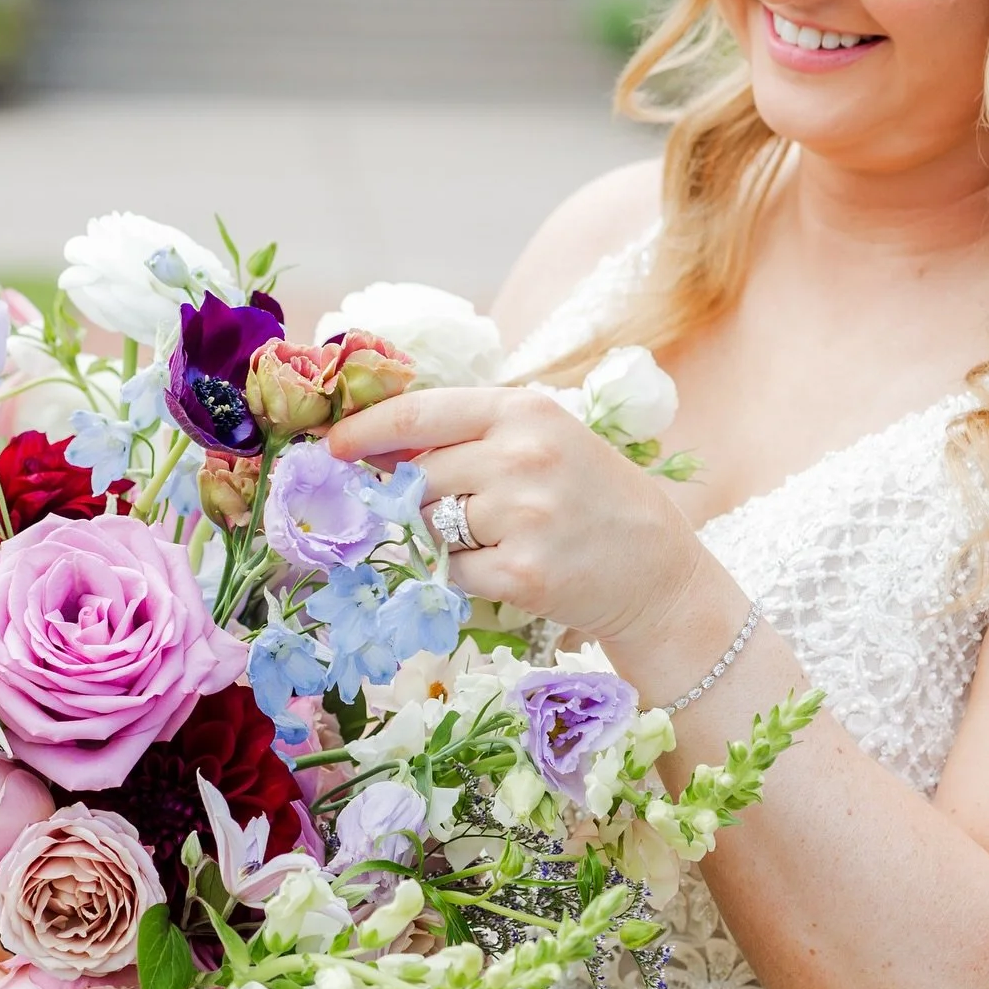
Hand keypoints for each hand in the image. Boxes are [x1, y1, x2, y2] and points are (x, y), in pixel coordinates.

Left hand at [326, 387, 703, 646]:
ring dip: (434, 540)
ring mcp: (522, 515)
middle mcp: (522, 456)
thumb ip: (473, 438)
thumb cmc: (595, 501)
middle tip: (423, 515)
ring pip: (427, 527)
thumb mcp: (545, 442)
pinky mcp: (521, 572)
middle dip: (406, 500)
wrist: (658, 572)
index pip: (420, 413)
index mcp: (525, 410)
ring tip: (485, 541)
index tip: (330, 448)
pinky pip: (450, 572)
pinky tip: (499, 570)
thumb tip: (379, 450)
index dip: (364, 431)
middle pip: (417, 478)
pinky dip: (458, 577)